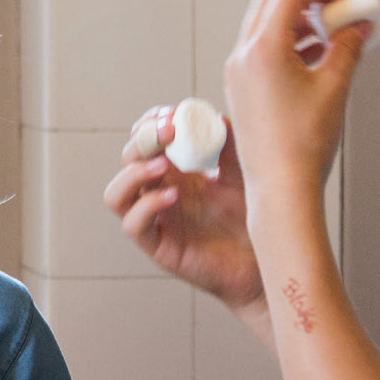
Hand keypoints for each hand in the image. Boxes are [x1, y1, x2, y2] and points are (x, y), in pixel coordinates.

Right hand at [104, 109, 264, 314]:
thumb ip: (230, 150)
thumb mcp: (243, 178)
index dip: (149, 125)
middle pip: (128, 161)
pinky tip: (174, 195)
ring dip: (133, 173)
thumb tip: (219, 117)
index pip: (144, 142)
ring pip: (116, 194)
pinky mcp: (159, 247)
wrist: (263, 264)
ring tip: (162, 164)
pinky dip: (147, 206)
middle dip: (143, 140)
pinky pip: (134, 225)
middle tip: (169, 131)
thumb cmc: (251, 223)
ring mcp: (155, 221)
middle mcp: (158, 194)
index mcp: (175, 173)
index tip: (171, 114)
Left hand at [223, 0, 365, 207]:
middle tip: (335, 8)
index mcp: (263, 50)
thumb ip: (348, 47)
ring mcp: (237, 74)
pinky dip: (284, 45)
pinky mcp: (239, 90)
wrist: (281, 187)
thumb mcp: (335, 87)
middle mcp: (242, 57)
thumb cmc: (305, 143)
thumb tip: (359, 26)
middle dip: (304, 1)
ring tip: (329, 33)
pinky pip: (258, 53)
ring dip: (294, 23)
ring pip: (262, 29)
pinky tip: (313, 56)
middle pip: (270, 7)